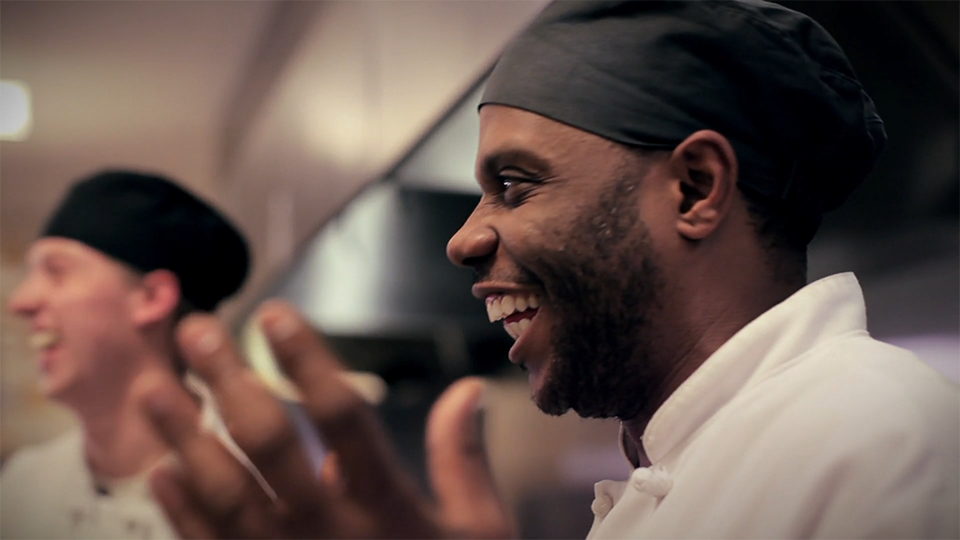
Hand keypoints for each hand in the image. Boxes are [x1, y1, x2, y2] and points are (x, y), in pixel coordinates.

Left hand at [137, 300, 513, 539]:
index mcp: (387, 507)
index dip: (308, 362)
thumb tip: (467, 390)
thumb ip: (464, 459)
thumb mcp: (479, 530)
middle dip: (230, 382)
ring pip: (224, 494)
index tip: (276, 315)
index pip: (343, 419)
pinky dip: (182, 512)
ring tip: (155, 387)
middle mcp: (330, 531)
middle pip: (270, 445)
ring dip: (185, 437)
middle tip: (197, 330)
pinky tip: (161, 471)